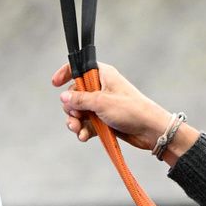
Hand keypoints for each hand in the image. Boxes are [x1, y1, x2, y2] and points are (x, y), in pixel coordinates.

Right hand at [50, 62, 198, 161]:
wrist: (150, 130)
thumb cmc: (131, 110)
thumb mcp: (101, 102)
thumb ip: (80, 99)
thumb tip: (63, 97)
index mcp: (102, 75)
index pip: (79, 68)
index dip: (65, 74)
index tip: (54, 83)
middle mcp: (100, 88)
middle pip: (74, 94)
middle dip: (70, 108)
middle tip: (74, 117)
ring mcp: (102, 105)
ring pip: (79, 111)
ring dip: (75, 121)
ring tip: (77, 130)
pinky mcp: (104, 119)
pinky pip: (87, 123)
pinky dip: (83, 130)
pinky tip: (83, 137)